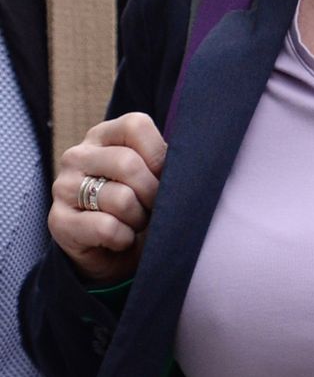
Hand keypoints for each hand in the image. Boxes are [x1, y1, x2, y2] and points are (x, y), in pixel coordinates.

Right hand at [49, 113, 166, 285]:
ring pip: (121, 199)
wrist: (109, 251)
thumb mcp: (150, 175)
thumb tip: (189, 165)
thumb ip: (163, 161)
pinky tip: (121, 238)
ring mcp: (64, 187)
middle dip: (153, 193)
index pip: (136, 125)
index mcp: (103, 135)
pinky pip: (107, 228)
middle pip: (129, 164)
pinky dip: (124, 238)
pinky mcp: (59, 221)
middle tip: (153, 207)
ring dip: (139, 219)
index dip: (159, 154)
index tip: (165, 176)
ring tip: (135, 222)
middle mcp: (78, 155)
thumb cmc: (138, 204)